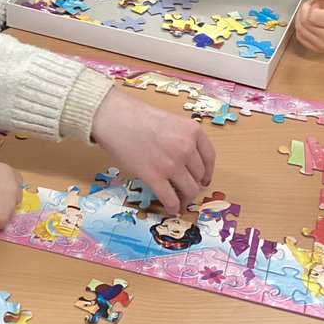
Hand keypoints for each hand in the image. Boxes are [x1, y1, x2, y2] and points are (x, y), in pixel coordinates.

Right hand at [90, 88, 214, 214]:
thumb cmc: (136, 115)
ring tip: (179, 200)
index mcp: (192, 131)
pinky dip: (173, 206)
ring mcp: (171, 164)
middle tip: (186, 188)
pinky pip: (170, 198)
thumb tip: (185, 160)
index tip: (204, 179)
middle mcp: (186, 148)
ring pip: (189, 190)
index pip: (209, 157)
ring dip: (185, 198)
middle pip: (199, 175)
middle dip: (194, 184)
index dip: (208, 172)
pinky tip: (171, 208)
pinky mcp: (154, 177)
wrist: (114, 117)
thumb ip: (181, 137)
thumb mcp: (169, 120)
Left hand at [294, 0, 323, 51]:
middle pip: (304, 22)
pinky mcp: (317, 49)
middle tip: (315, 7)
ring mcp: (322, 45)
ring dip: (301, 18)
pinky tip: (310, 23)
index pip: (312, 16)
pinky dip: (301, 27)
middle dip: (305, 10)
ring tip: (312, 14)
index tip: (320, 4)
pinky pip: (299, 37)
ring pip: (300, 29)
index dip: (313, 6)